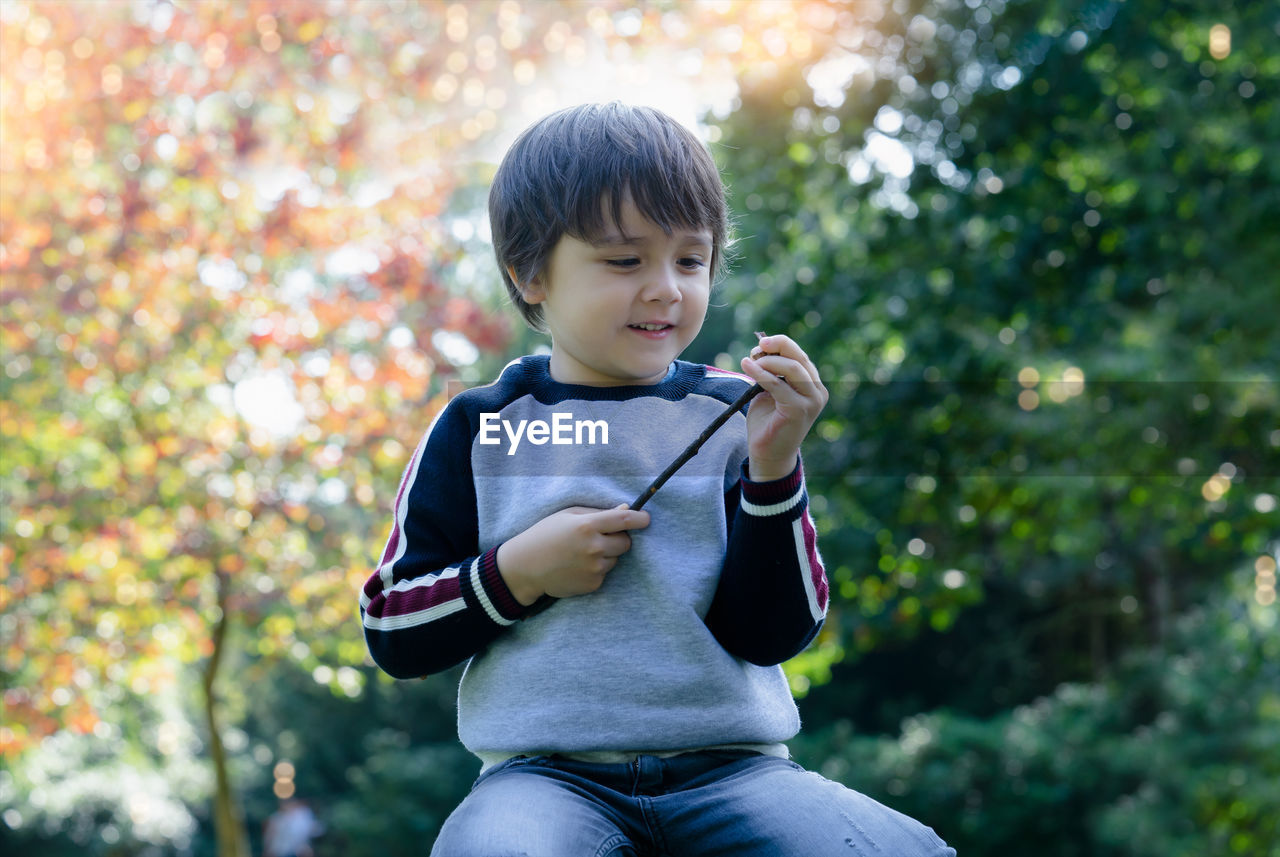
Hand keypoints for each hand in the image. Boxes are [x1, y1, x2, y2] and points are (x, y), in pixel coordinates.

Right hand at [496, 504, 650, 604]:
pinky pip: (605, 573)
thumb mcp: (568, 515)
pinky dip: (597, 569)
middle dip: (619, 538)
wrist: (525, 567)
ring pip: (616, 559)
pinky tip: (577, 566)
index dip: (639, 518)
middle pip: (625, 542)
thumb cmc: (545, 535)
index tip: (646, 518)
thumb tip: (626, 510)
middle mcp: (594, 547)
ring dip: (607, 555)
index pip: (624, 519)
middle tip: (601, 538)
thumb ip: (598, 512)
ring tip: (582, 553)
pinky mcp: (592, 584)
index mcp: (587, 525)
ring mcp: (594, 568)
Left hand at [740, 334, 828, 480]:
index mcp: (813, 385)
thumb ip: (772, 372)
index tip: (762, 343)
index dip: (781, 344)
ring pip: (792, 368)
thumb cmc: (768, 422)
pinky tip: (746, 366)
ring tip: (749, 362)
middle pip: (799, 358)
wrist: (768, 454)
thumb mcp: (770, 391)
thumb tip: (761, 348)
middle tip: (756, 349)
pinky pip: (778, 384)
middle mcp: (818, 392)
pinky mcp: (799, 410)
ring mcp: (812, 401)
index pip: (800, 356)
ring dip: (767, 361)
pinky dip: (760, 373)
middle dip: (776, 347)